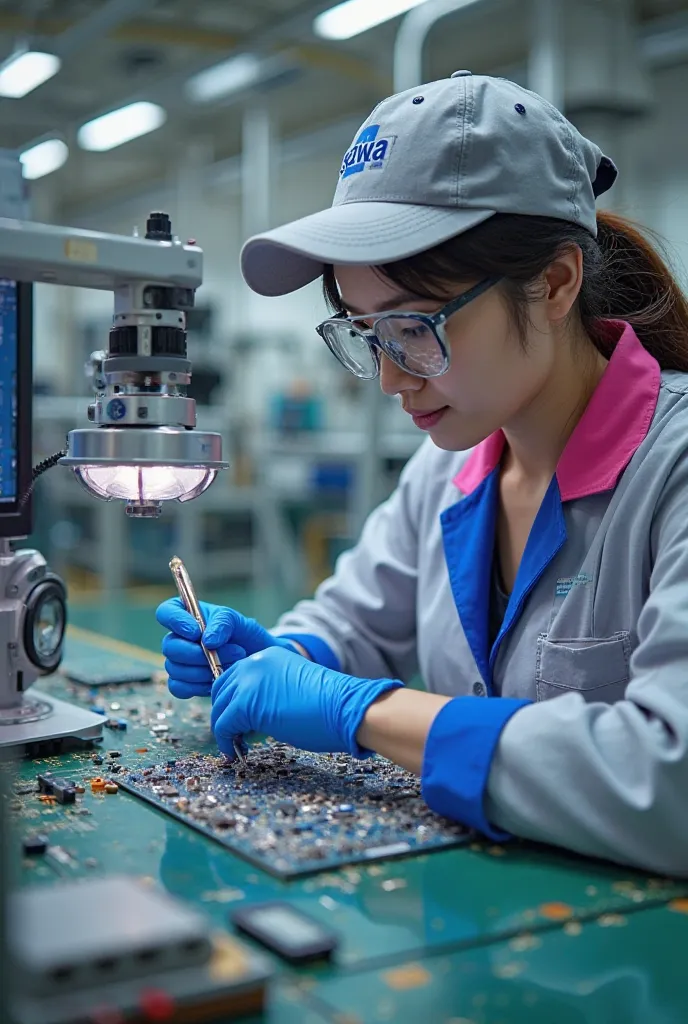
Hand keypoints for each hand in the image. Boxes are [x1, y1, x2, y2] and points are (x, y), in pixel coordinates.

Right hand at [156, 598, 295, 698]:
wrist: (256, 660)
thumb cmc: (244, 636)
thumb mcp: (238, 621)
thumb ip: (223, 623)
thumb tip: (207, 640)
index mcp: (186, 616)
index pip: (166, 612)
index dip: (176, 621)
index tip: (196, 632)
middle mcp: (178, 639)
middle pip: (170, 647)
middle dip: (198, 653)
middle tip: (230, 652)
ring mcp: (179, 662)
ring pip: (175, 669)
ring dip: (203, 670)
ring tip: (230, 665)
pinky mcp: (184, 683)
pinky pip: (179, 687)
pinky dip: (198, 686)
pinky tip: (216, 680)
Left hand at [210, 645, 402, 758]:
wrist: (345, 708)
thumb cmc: (329, 706)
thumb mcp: (292, 689)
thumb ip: (269, 694)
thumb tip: (250, 718)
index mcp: (267, 655)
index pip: (235, 676)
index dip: (232, 701)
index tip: (238, 722)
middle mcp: (254, 662)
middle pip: (221, 690)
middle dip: (224, 714)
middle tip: (234, 736)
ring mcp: (248, 681)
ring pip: (220, 708)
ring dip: (224, 730)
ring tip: (235, 747)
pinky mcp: (245, 703)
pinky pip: (223, 725)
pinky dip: (225, 742)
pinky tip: (236, 753)